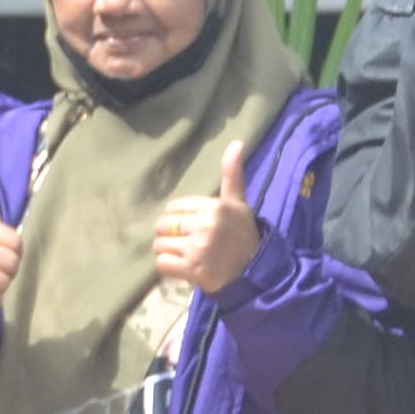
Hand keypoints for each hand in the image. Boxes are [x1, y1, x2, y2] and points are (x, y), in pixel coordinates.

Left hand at [153, 139, 264, 296]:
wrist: (254, 270)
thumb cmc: (243, 233)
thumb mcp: (238, 202)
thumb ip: (232, 174)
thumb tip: (236, 143)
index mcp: (214, 207)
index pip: (173, 208)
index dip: (177, 217)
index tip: (190, 225)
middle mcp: (205, 226)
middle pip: (163, 225)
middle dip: (170, 233)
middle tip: (185, 241)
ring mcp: (198, 249)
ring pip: (160, 244)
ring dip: (168, 250)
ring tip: (184, 254)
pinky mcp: (192, 270)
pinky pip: (162, 263)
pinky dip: (168, 266)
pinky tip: (183, 266)